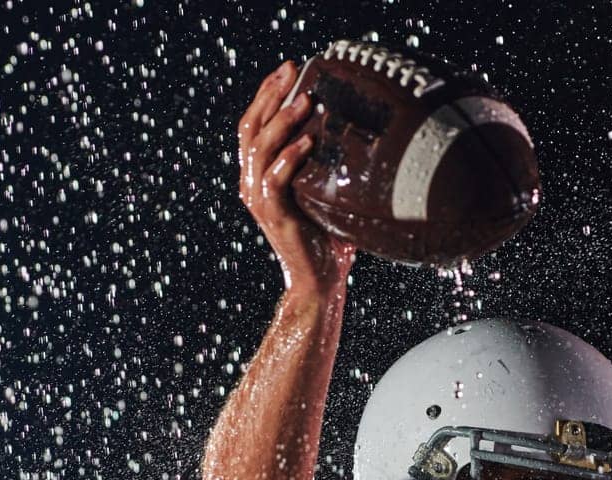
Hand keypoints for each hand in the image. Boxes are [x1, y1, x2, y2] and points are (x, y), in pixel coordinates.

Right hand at [237, 60, 355, 296]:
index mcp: (257, 173)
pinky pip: (275, 180)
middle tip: (292, 71)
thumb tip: (361, 130)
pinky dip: (289, 157)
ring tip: (306, 100)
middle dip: (270, 95)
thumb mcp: (324, 191)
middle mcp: (251, 183)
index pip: (253, 124)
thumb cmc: (327, 236)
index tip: (288, 68)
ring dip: (283, 121)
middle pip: (251, 128)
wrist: (319, 279)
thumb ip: (327, 163)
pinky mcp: (273, 215)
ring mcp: (258, 199)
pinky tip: (308, 141)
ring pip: (260, 149)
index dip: (266, 93)